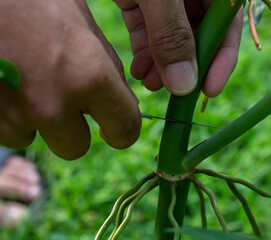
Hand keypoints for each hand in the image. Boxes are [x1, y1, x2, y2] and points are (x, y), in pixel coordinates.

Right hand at [0, 0, 140, 159]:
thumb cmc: (32, 0)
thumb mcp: (81, 22)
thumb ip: (107, 66)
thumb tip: (125, 101)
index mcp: (88, 75)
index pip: (123, 128)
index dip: (123, 132)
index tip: (116, 131)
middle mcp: (52, 104)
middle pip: (76, 148)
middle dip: (75, 129)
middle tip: (65, 102)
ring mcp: (14, 114)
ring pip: (36, 139)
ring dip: (37, 121)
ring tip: (28, 81)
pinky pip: (8, 132)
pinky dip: (12, 115)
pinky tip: (9, 84)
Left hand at [114, 0, 243, 96]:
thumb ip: (172, 33)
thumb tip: (185, 85)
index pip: (227, 26)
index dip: (222, 60)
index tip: (209, 91)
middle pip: (198, 37)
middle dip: (184, 67)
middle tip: (170, 91)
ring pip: (172, 39)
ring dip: (162, 65)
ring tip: (148, 83)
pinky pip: (149, 31)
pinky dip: (145, 52)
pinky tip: (138, 69)